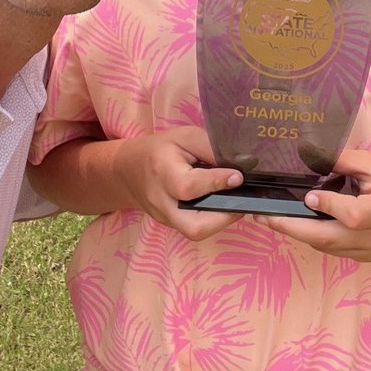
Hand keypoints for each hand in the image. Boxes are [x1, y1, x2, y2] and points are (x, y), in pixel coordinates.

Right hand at [114, 126, 244, 239]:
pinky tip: (222, 205)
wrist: (129, 169)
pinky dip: (212, 219)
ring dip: (220, 221)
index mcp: (163, 171)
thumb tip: (242, 163)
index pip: (189, 186)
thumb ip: (210, 148)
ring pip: (195, 232)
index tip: (239, 177)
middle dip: (223, 217)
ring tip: (235, 202)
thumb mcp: (185, 137)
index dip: (216, 182)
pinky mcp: (170, 224)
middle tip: (242, 200)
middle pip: (194, 226)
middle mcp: (162, 201)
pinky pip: (193, 228)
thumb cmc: (162, 149)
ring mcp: (165, 218)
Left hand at [259, 149, 370, 260]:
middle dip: (293, 227)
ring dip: (297, 233)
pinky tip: (295, 225)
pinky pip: (333, 250)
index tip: (308, 195)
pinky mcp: (365, 259)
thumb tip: (308, 155)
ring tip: (270, 219)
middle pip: (331, 239)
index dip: (329, 207)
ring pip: (327, 247)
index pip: (354, 215)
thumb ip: (343, 160)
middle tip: (265, 216)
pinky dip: (312, 238)